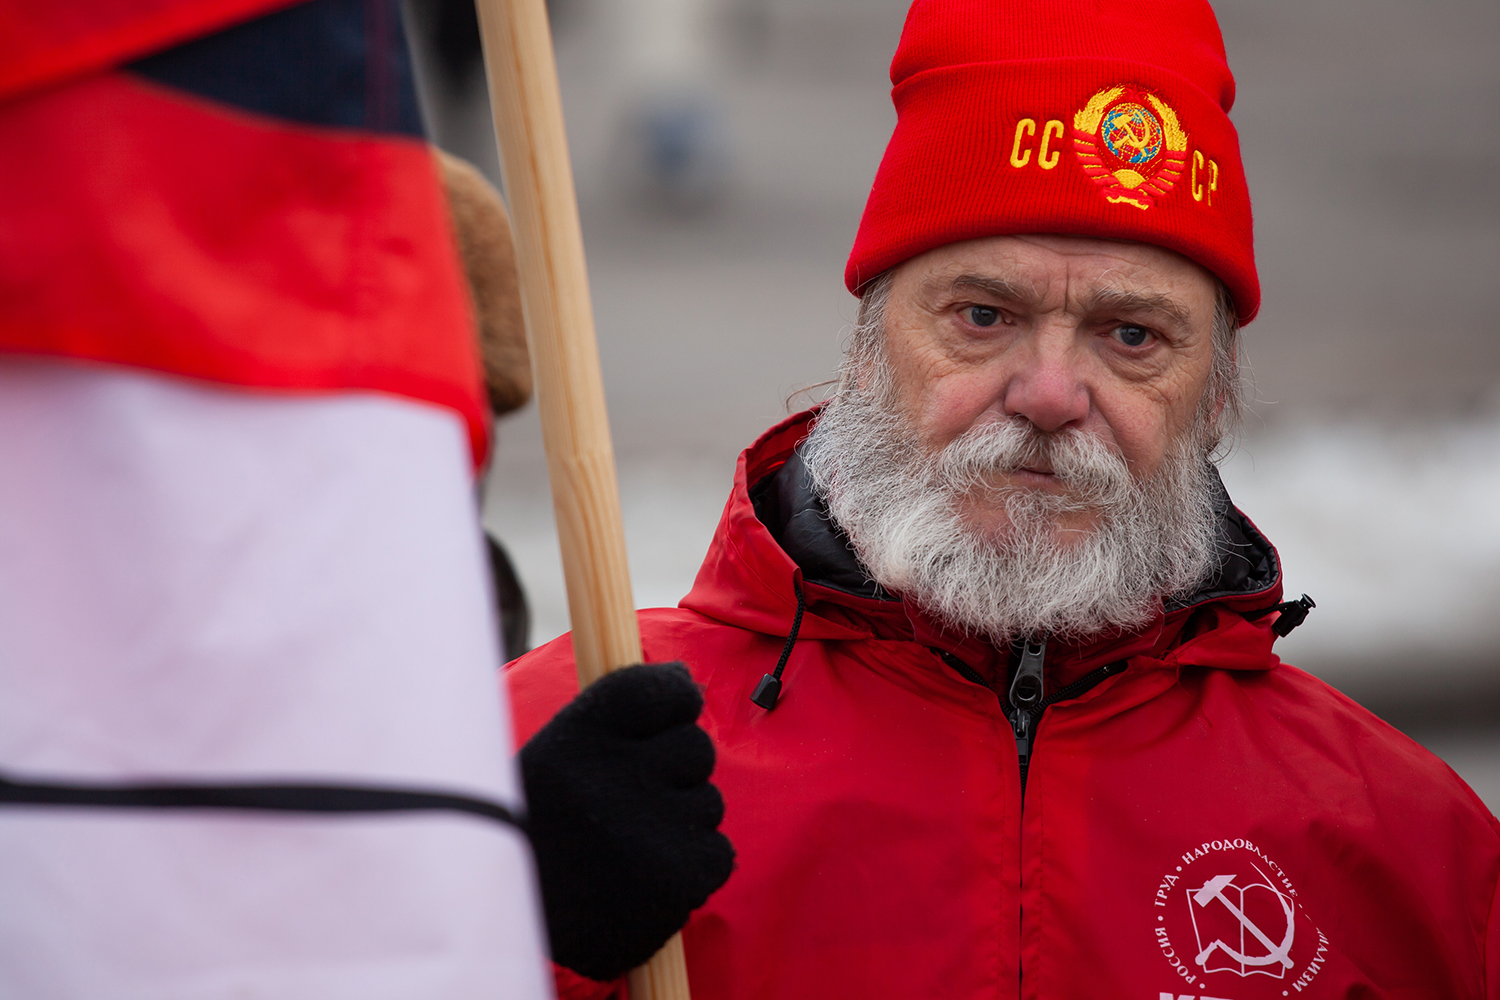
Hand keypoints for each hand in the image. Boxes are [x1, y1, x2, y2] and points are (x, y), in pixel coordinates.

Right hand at [519, 663, 734, 980]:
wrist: (514, 922)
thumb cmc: (544, 830)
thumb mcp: (556, 757)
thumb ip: (616, 719)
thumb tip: (686, 682)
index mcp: (578, 737)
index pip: (654, 688)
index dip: (676, 696)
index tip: (678, 707)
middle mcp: (615, 774)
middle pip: (696, 745)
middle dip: (678, 771)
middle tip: (634, 802)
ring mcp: (650, 828)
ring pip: (709, 802)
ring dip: (683, 823)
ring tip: (631, 847)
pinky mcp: (678, 878)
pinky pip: (719, 853)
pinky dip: (693, 868)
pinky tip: (649, 878)